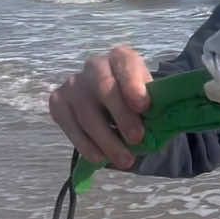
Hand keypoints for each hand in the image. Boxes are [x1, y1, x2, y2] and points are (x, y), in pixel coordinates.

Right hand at [48, 45, 152, 169]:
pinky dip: (86, 146)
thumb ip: (155, 105)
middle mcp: (94, 65)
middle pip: (105, 89)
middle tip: (137, 140)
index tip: (144, 106)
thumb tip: (161, 125)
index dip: (134, 85)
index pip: (126, 65)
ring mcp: (73, 84)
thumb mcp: (150, 97)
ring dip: (106, 140)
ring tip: (125, 160)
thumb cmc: (136, 100)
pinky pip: (71, 127)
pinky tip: (100, 158)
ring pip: (87, 114)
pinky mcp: (58, 102)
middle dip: (122, 117)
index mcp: (121, 57)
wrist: (111, 103)